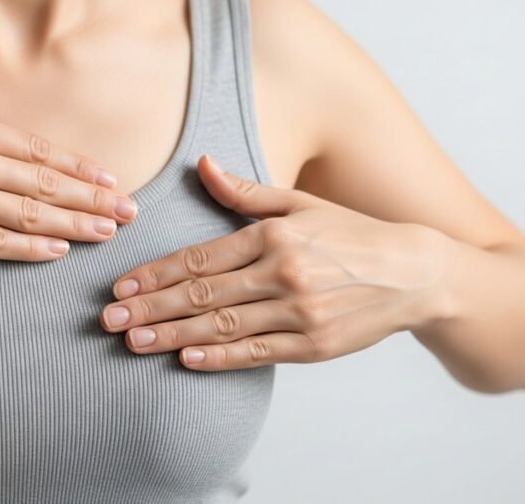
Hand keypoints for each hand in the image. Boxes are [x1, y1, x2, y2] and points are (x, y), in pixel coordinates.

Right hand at [0, 36, 137, 260]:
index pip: (38, 150)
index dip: (78, 167)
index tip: (109, 177)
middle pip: (46, 185)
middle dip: (94, 199)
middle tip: (130, 211)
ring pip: (31, 215)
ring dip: (76, 225)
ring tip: (108, 231)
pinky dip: (31, 249)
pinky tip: (59, 251)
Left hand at [100, 154, 460, 370]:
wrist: (413, 274)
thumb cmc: (351, 235)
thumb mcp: (300, 204)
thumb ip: (247, 192)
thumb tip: (203, 165)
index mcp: (274, 235)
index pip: (200, 257)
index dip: (156, 273)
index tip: (122, 285)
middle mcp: (283, 273)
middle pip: (201, 294)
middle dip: (150, 307)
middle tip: (110, 320)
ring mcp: (298, 312)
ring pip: (222, 327)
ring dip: (173, 335)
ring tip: (134, 342)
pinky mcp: (314, 346)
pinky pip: (256, 353)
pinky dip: (220, 358)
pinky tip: (187, 360)